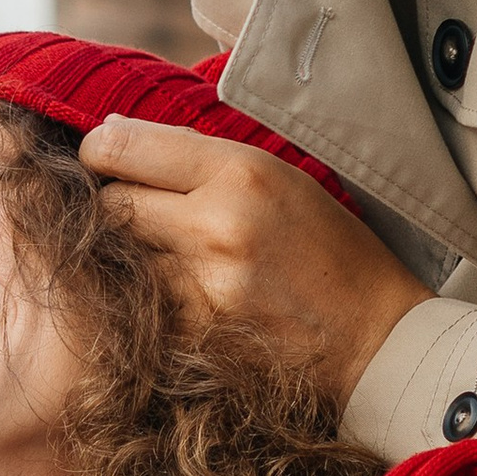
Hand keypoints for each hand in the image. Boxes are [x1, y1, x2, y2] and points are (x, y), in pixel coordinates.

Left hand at [78, 118, 422, 405]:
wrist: (378, 340)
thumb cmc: (331, 250)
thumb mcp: (281, 177)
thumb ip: (197, 155)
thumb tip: (111, 135)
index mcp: (240, 173)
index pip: (121, 148)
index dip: (99, 152)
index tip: (103, 160)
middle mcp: (215, 227)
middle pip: (110, 206)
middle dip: (114, 205)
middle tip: (138, 211)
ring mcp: (203, 289)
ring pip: (120, 259)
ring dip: (132, 256)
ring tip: (172, 256)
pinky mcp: (196, 336)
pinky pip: (143, 305)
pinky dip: (152, 298)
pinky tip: (187, 295)